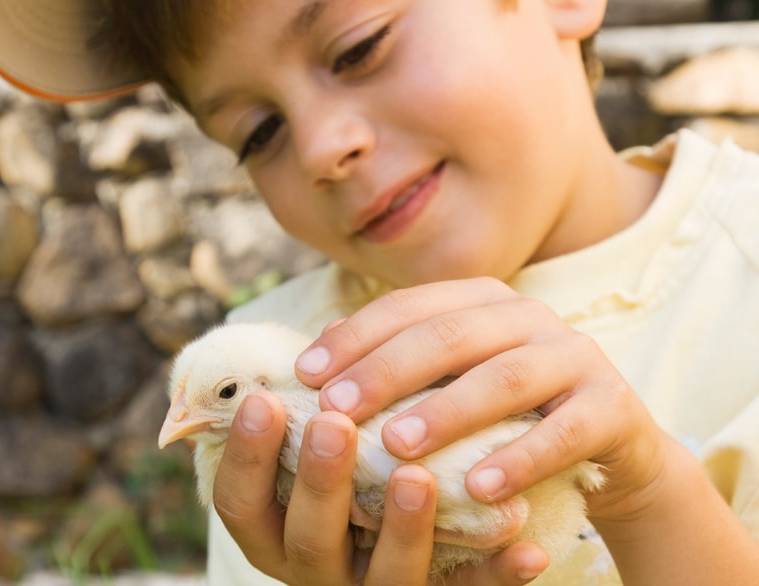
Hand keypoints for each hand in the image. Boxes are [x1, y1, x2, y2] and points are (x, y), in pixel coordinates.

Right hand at [213, 390, 549, 584]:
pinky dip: (495, 575)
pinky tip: (528, 548)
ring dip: (402, 528)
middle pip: (310, 540)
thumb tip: (328, 340)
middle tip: (334, 424)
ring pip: (388, 577)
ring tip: (417, 478)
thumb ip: (316, 415)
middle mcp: (322, 568)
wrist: (403, 550)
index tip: (263, 399)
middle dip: (320, 482)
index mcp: (280, 529)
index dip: (246, 455)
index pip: (242, 502)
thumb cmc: (350, 479)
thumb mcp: (319, 453)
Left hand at [289, 277, 758, 585]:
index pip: (408, 306)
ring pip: (504, 377)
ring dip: (447, 411)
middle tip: (336, 409)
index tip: (304, 374)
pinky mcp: (612, 405)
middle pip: (449, 334)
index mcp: (481, 301)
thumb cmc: (508, 413)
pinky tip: (479, 487)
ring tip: (397, 446)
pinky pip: (564, 431)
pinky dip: (521, 458)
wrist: (608, 446)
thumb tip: (321, 356)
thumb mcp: (452, 382)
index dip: (354, 337)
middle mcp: (527, 316)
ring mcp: (574, 354)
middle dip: (387, 371)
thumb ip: (400, 365)